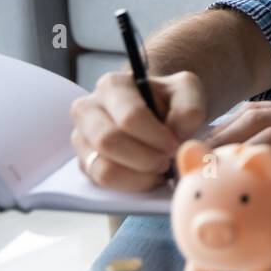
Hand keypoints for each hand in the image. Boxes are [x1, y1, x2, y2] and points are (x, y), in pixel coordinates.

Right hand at [69, 70, 207, 190]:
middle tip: (167, 161)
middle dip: (145, 158)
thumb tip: (175, 136)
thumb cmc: (171, 101)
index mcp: (113, 86)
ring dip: (139, 175)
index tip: (174, 146)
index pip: (130, 116)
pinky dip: (131, 184)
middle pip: (109, 141)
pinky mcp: (84, 163)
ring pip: (103, 167)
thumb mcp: (187, 92)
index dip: (156, 137)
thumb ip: (188, 109)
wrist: (162, 113)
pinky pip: (102, 182)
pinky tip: (149, 176)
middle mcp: (88, 109)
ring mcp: (82, 138)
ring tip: (160, 170)